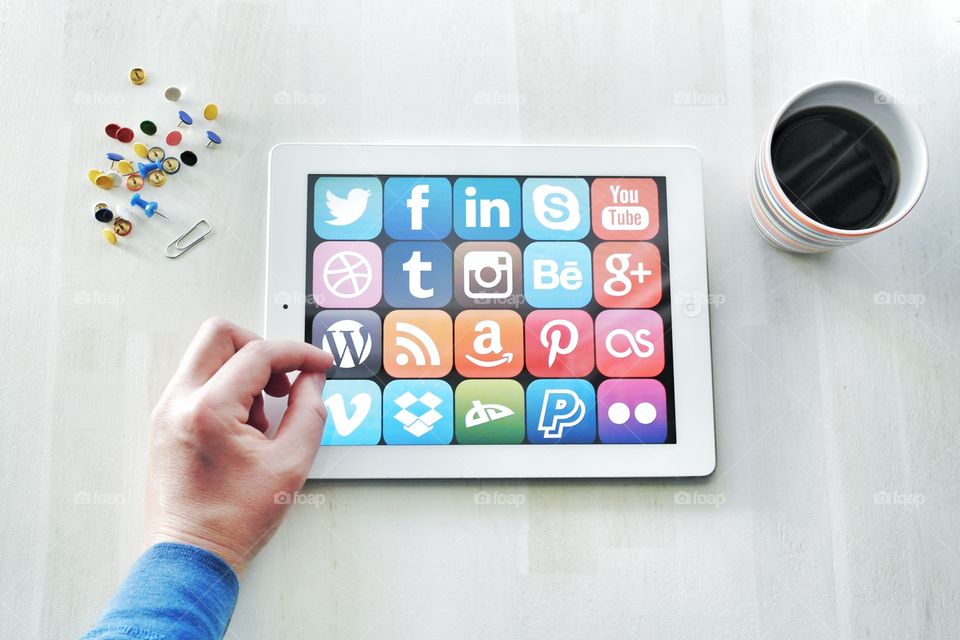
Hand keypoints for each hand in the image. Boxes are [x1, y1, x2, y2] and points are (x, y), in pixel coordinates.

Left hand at [143, 318, 332, 574]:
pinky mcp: (166, 421)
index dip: (299, 354)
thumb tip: (312, 380)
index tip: (319, 364)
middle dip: (262, 347)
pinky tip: (245, 425)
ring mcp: (167, 410)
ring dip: (245, 371)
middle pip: (220, 334)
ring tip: (263, 417)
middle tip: (284, 377)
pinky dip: (228, 388)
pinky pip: (200, 381)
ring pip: (208, 355)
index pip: (259, 354)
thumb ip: (309, 412)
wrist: (191, 556)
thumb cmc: (232, 521)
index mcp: (208, 410)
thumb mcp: (290, 464)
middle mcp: (179, 402)